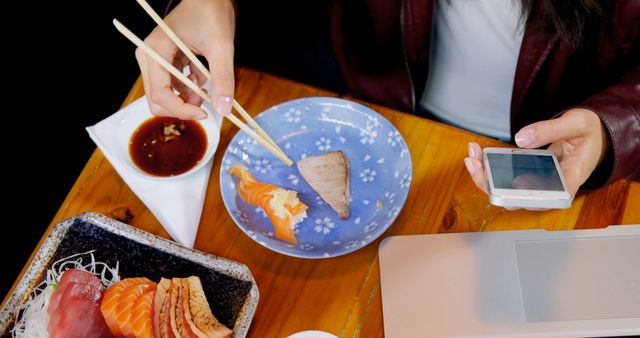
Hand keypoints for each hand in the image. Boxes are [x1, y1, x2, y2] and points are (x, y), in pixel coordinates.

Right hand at [135, 0, 235, 119]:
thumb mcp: (221, 47)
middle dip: (183, 106)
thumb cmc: (212, 14)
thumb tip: (224, 110)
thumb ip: (222, 79)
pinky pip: (171, 87)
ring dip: (187, 98)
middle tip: (206, 100)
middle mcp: (148, 57)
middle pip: (157, 99)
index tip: (204, 112)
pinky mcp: (162, 63)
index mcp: (156, 50)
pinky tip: (200, 74)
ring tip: (206, 83)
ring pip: (165, 96)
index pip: (160, 92)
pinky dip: (188, 88)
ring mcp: (153, 60)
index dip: (181, 109)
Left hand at [464, 108, 608, 208]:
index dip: (526, 199)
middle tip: (475, 163)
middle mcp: (550, 188)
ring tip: (472, 155)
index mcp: (570, 180)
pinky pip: (504, 178)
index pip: (548, 200)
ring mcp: (537, 184)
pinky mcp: (526, 177)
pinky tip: (477, 154)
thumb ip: (550, 130)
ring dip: (485, 175)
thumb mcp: (576, 124)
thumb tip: (521, 139)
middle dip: (492, 183)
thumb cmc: (589, 133)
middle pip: (517, 199)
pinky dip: (489, 167)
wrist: (592, 134)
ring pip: (506, 191)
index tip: (510, 188)